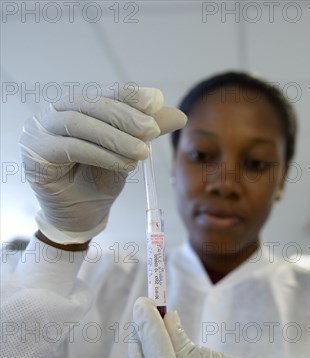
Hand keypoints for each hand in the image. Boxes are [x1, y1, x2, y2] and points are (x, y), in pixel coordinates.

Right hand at [19, 86, 186, 243]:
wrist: (82, 216)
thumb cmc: (99, 181)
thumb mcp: (127, 152)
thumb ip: (146, 132)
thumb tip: (179, 114)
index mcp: (76, 106)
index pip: (104, 93)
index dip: (129, 95)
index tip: (157, 101)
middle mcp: (54, 112)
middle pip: (90, 104)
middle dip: (124, 117)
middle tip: (152, 131)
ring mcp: (39, 130)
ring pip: (79, 123)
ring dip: (115, 137)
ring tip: (142, 153)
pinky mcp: (35, 153)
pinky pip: (70, 147)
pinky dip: (100, 154)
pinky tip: (124, 164)